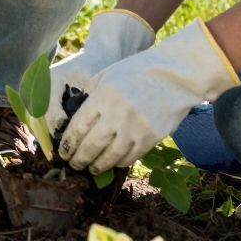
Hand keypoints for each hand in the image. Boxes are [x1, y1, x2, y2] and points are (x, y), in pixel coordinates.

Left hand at [57, 22, 238, 173]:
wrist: (176, 74)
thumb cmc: (139, 71)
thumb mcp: (108, 76)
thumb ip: (92, 96)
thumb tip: (75, 120)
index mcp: (103, 96)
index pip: (78, 127)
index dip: (68, 143)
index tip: (63, 151)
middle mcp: (118, 114)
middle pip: (91, 145)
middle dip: (79, 159)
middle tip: (73, 165)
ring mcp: (136, 128)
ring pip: (110, 156)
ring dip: (97, 166)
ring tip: (91, 169)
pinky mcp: (151, 138)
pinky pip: (130, 157)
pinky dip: (118, 162)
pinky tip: (112, 163)